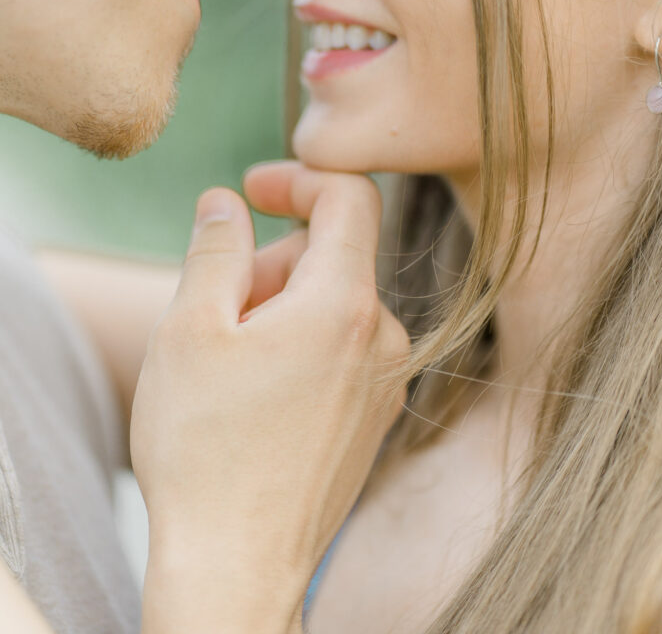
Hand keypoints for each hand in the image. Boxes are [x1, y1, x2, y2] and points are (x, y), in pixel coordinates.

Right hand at [130, 162, 408, 633]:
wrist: (238, 567)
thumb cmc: (205, 447)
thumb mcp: (190, 328)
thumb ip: (216, 247)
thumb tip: (228, 201)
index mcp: (344, 304)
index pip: (350, 197)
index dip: (298, 179)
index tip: (251, 190)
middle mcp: (383, 337)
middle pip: (331, 255)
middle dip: (271, 263)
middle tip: (215, 315)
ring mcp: (386, 381)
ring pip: (332, 305)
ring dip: (281, 310)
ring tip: (231, 368)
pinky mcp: (376, 416)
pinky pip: (341, 349)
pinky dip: (300, 347)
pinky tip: (256, 397)